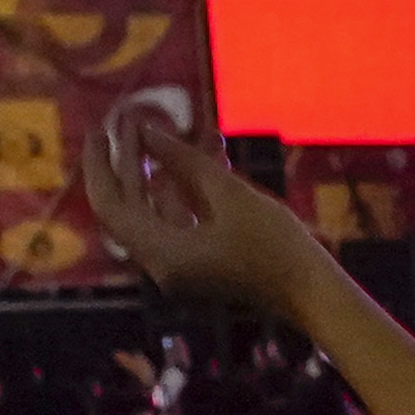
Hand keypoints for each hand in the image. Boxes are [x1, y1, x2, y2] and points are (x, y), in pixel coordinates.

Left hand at [87, 117, 337, 314]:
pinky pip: (182, 220)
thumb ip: (184, 161)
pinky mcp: (202, 263)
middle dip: (130, 161)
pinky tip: (202, 154)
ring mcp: (182, 266)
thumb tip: (148, 132)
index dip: (100, 164)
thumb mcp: (231, 195)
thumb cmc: (276, 247)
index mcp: (162, 255)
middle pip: (130, 207)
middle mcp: (163, 265)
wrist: (313, 294)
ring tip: (169, 129)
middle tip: (129, 120)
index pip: (111, 206)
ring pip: (158, 210)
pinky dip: (186, 190)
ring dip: (162, 171)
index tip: (101, 129)